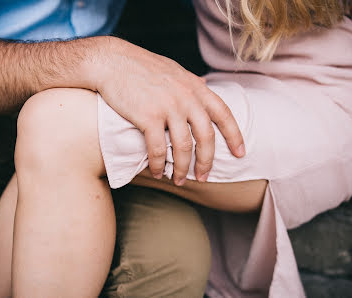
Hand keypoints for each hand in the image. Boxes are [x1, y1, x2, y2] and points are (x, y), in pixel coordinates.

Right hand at [92, 37, 244, 185]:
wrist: (111, 61)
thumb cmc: (141, 66)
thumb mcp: (174, 70)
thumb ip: (191, 82)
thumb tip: (205, 85)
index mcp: (195, 87)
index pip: (223, 113)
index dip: (234, 136)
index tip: (240, 154)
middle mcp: (186, 97)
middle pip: (206, 137)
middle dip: (207, 161)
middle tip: (203, 177)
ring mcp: (168, 107)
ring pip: (183, 147)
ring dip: (182, 169)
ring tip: (179, 180)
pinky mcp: (148, 117)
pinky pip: (158, 148)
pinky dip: (158, 164)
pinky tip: (157, 172)